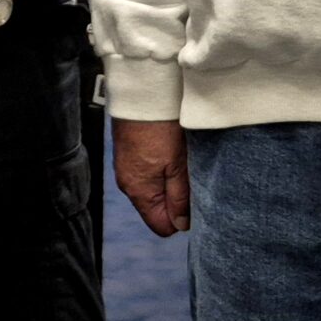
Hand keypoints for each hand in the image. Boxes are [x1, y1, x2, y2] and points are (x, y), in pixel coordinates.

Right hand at [114, 118, 188, 234]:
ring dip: (169, 183)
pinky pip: (146, 175)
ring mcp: (126, 169)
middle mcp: (128, 184)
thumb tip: (181, 225)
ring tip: (180, 162)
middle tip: (190, 177)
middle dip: (175, 200)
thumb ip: (180, 197)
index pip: (161, 226)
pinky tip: (168, 152)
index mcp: (139, 191)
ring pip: (153, 190)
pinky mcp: (128, 155)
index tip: (193, 199)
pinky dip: (160, 169)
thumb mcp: (177, 165)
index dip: (181, 218)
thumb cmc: (159, 127)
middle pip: (156, 209)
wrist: (141, 94)